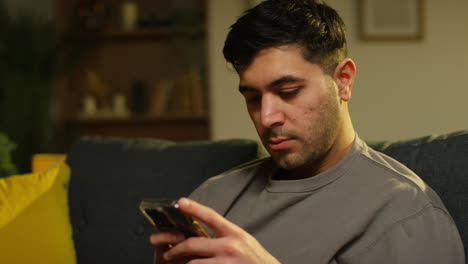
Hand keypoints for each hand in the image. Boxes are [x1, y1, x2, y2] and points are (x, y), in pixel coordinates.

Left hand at [150, 197, 280, 263]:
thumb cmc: (257, 261)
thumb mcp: (245, 242)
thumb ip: (226, 236)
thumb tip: (203, 233)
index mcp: (235, 234)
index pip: (211, 216)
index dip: (194, 208)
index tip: (180, 202)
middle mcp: (230, 247)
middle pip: (193, 244)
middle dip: (176, 249)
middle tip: (169, 253)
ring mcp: (226, 263)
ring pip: (193, 263)